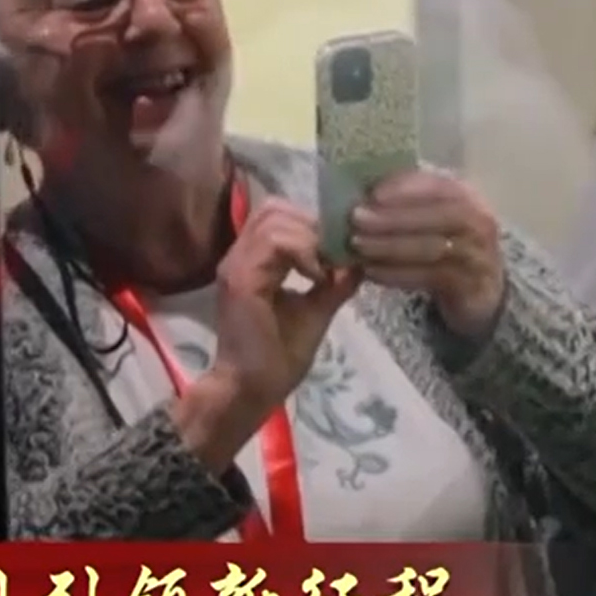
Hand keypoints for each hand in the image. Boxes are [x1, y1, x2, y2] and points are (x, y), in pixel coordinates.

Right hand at [208, 200, 362, 413]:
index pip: (278, 216)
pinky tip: (316, 276)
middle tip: (333, 256)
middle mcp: (240, 255)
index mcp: (253, 261)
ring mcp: (237, 264)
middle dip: (312, 225)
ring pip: (274, 219)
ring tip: (323, 269)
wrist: (255, 389)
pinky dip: (302, 252)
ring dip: (308, 238)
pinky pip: (273, 242)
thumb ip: (334, 283)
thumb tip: (359, 262)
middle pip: (275, 207)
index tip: (339, 249)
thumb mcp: (316, 310)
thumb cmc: (279, 356)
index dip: (311, 223)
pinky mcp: (240, 278)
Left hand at [349, 170, 506, 340]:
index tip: (372, 193)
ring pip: (433, 247)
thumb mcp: (433, 219)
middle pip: (438, 215)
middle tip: (356, 218)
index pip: (439, 185)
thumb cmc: (447, 245)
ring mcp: (478, 255)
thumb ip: (406, 204)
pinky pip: (431, 277)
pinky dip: (398, 274)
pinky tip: (371, 272)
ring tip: (358, 245)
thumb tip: (360, 194)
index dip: (406, 188)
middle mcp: (478, 222)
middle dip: (394, 217)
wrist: (481, 291)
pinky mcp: (470, 286)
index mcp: (466, 196)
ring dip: (391, 245)